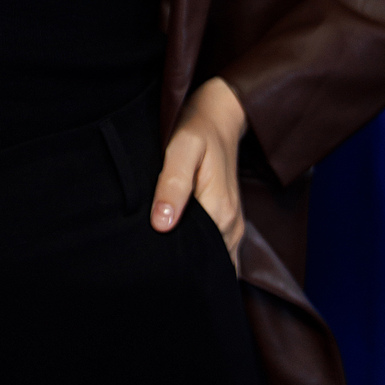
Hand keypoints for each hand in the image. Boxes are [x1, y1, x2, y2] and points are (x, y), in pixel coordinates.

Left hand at [151, 77, 247, 264]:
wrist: (219, 116)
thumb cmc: (196, 130)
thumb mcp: (181, 150)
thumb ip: (172, 186)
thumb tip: (162, 225)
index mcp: (220, 212)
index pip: (197, 256)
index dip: (174, 260)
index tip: (151, 261)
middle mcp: (231, 226)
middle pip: (206, 262)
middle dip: (183, 267)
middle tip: (151, 265)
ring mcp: (233, 227)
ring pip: (213, 260)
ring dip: (192, 262)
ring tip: (164, 261)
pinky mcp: (228, 223)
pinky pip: (218, 252)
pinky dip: (202, 256)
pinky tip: (181, 250)